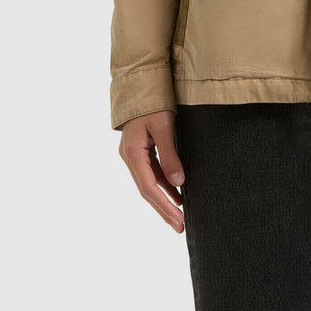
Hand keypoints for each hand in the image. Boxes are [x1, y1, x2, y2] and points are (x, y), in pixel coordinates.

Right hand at [118, 110, 185, 231]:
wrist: (141, 83)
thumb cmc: (153, 103)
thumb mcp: (164, 127)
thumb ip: (170, 155)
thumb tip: (178, 183)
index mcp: (133, 154)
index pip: (149, 188)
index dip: (164, 206)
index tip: (179, 220)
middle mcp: (130, 157)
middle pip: (147, 190)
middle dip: (163, 209)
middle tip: (179, 226)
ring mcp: (133, 154)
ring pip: (148, 182)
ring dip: (164, 198)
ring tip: (180, 214)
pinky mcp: (140, 150)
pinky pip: (151, 172)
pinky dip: (163, 183)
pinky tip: (176, 192)